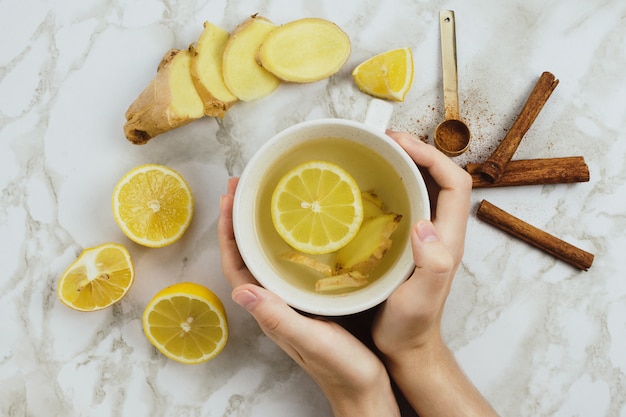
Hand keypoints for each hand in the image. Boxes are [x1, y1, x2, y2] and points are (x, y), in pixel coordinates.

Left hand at [218, 178, 399, 416]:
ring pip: (265, 259)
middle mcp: (275, 304)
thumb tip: (241, 290)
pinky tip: (300, 230)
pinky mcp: (311, 302)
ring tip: (262, 200)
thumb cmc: (342, 369)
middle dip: (239, 222)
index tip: (231, 200)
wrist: (365, 391)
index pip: (237, 266)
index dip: (228, 233)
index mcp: (270, 311)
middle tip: (242, 188)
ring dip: (258, 229)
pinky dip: (285, 242)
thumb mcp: (312, 341)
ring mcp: (292, 303)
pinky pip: (288, 265)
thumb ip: (279, 317)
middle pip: (246, 257)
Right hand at [372, 131, 497, 416]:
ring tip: (373, 153)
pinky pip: (404, 203)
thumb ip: (430, 266)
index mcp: (447, 239)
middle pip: (439, 177)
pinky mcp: (406, 243)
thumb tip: (425, 224)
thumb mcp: (420, 299)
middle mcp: (439, 232)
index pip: (454, 182)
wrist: (405, 347)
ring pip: (422, 187)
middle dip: (416, 151)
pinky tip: (365, 187)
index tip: (399, 144)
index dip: (432, 155)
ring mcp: (424, 237)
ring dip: (403, 165)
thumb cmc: (410, 327)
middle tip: (382, 139)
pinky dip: (390, 186)